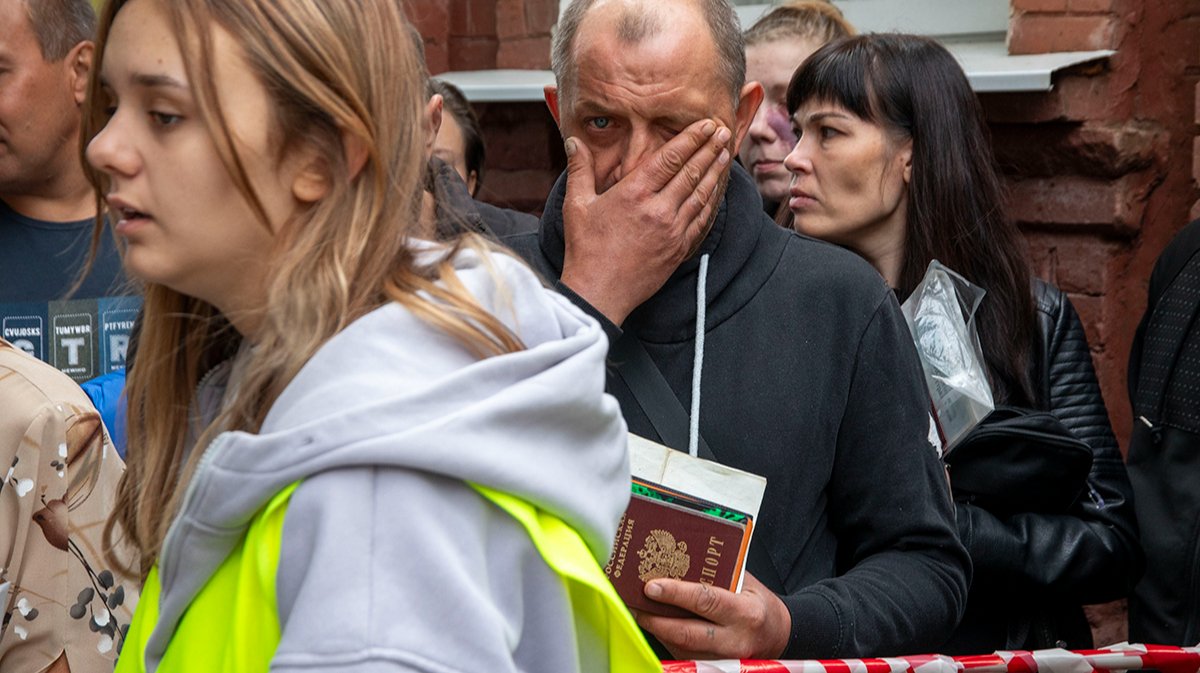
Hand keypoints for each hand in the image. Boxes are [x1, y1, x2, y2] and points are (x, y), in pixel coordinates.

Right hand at [558, 119, 731, 325]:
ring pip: (702, 194)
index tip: (707, 124)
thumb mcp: (576, 205)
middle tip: (724, 131)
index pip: (671, 157)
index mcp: (634, 193)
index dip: (692, 138)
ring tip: (725, 153)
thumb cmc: (584, 249)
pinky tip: (716, 190)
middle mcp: (658, 209)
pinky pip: (701, 219)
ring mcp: (672, 230)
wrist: (599, 292)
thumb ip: (580, 170)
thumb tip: (573, 141)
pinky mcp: (679, 249)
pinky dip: (712, 201)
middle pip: (692, 172)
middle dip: (710, 149)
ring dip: (715, 171)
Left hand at [634, 571, 790, 659]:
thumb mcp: (745, 582)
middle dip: (656, 617)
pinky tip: (657, 624)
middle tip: (636, 602)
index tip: (651, 586)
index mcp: (745, 613)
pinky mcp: (714, 668)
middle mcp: (735, 640)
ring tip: (640, 611)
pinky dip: (667, 639)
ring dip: (657, 629)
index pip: (705, 601)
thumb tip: (677, 561)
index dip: (675, 594)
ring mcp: (725, 659)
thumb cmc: (759, 605)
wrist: (780, 635)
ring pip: (681, 647)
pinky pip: (684, 655)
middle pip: (686, 632)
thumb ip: (716, 574)